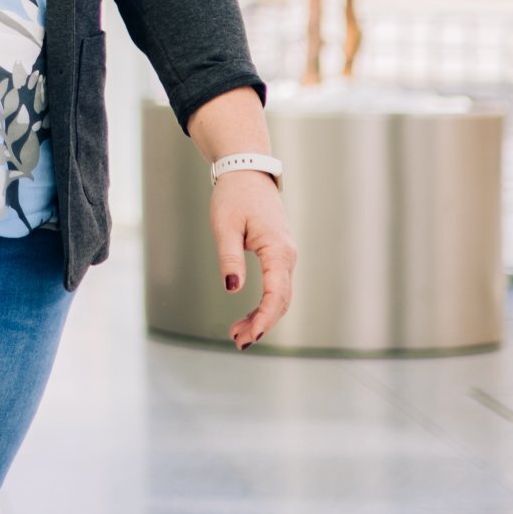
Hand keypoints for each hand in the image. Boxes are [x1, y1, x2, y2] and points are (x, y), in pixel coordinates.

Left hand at [210, 171, 294, 348]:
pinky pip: (275, 287)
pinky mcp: (278, 256)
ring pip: (279, 297)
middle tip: (237, 342)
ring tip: (237, 335)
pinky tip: (247, 318)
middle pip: (281, 300)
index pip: (276, 293)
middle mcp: (287, 256)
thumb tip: (233, 289)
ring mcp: (285, 257)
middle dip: (262, 324)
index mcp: (278, 249)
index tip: (251, 336)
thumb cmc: (234, 196)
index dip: (265, 318)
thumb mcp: (225, 225)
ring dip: (262, 318)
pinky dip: (263, 305)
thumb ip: (229, 257)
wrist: (247, 172)